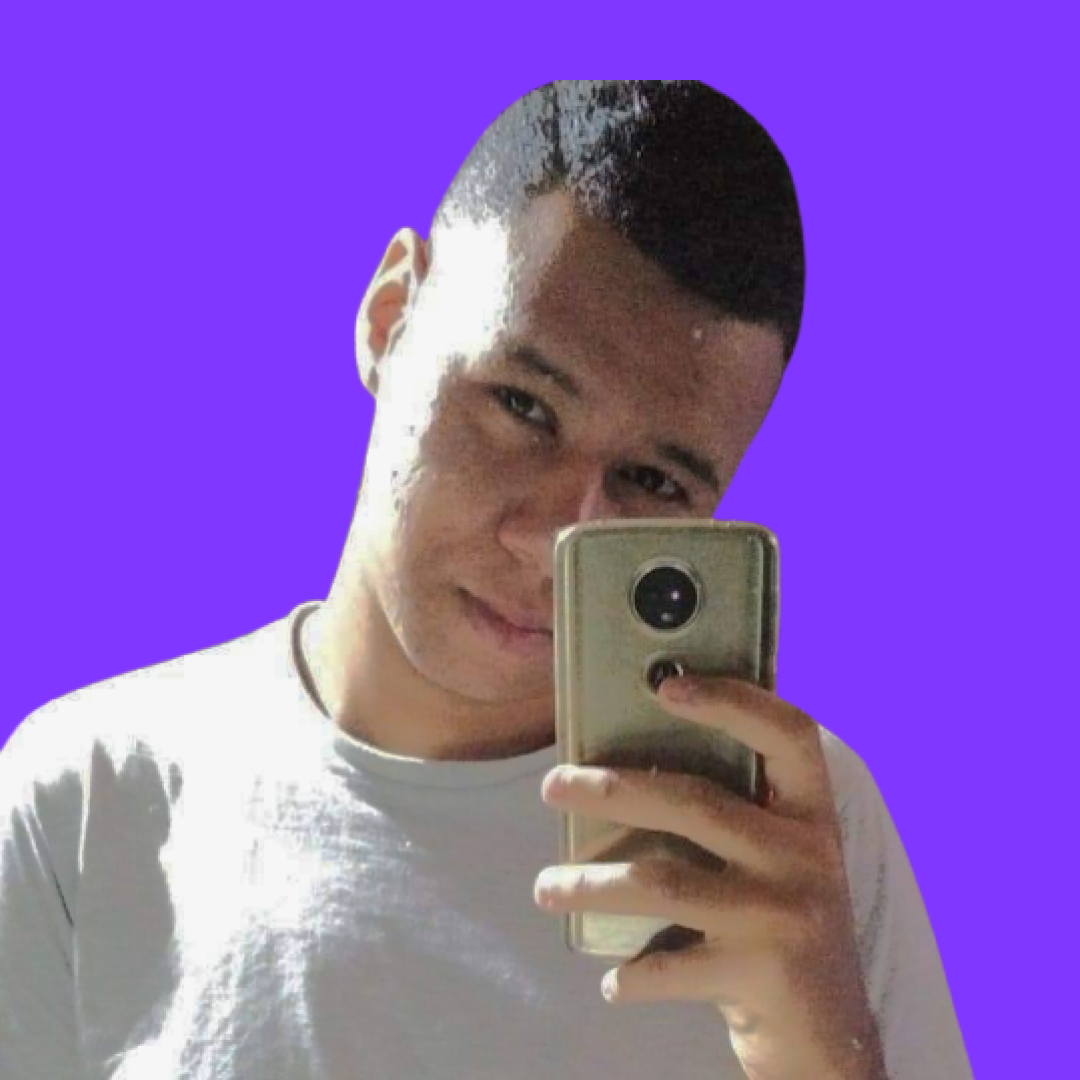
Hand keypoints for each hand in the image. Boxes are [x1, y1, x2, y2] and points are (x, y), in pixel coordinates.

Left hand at [535, 674, 887, 1079]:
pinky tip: (613, 981)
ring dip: (592, 883)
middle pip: (695, 801)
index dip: (733, 700)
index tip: (667, 685)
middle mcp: (806, 856)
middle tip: (552, 786)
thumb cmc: (784, 927)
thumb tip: (632, 763)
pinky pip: (671, 966)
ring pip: (664, 880)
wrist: (834, 1039)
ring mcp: (786, 915)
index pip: (789, 734)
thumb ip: (737, 813)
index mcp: (811, 815)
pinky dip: (633, 974)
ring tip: (544, 888)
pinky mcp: (763, 974)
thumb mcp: (779, 862)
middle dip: (613, 789)